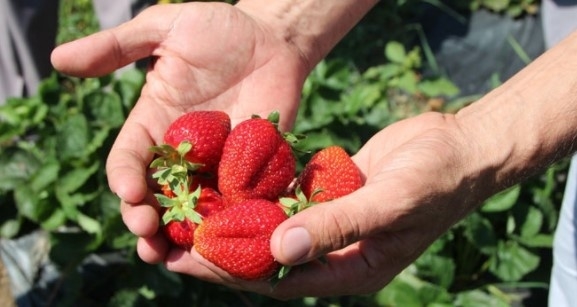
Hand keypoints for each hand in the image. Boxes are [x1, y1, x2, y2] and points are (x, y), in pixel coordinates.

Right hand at [51, 2, 308, 262]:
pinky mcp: (252, 171)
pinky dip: (233, 224)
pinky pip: (240, 203)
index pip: (129, 162)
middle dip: (147, 221)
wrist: (273, 39)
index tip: (132, 193)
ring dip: (183, 236)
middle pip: (156, 197)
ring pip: (193, 210)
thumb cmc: (219, 29)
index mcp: (154, 125)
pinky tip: (231, 241)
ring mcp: (217, 165)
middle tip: (148, 237)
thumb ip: (117, 46)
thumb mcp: (164, 27)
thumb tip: (57, 60)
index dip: (125, 181)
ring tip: (176, 256)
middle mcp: (181, 154)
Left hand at [165, 112, 492, 297]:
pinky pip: (288, 196)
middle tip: (172, 239)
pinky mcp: (330, 192)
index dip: (232, 270)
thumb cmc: (435, 181)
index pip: (279, 279)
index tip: (189, 257)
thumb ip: (336, 226)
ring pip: (273, 225)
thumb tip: (279, 250)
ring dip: (235, 220)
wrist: (460, 148)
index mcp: (349, 271)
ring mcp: (331, 221)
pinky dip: (261, 191)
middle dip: (221, 249)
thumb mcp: (389, 204)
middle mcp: (334, 252)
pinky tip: (227, 181)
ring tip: (190, 210)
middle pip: (267, 256)